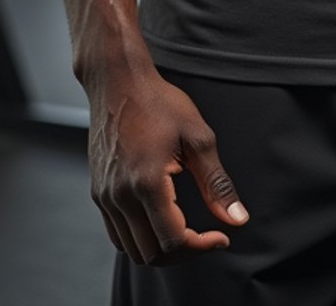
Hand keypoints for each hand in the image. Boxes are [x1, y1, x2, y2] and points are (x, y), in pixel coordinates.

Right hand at [87, 65, 249, 265]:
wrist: (117, 80)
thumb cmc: (159, 102)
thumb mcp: (198, 137)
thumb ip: (217, 183)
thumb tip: (237, 219)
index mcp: (147, 182)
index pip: (173, 241)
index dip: (202, 246)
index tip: (221, 236)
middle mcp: (120, 195)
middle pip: (151, 254)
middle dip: (184, 252)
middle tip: (206, 235)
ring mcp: (105, 196)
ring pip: (132, 249)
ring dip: (161, 249)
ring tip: (186, 230)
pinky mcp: (98, 192)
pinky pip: (117, 234)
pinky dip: (140, 238)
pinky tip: (161, 219)